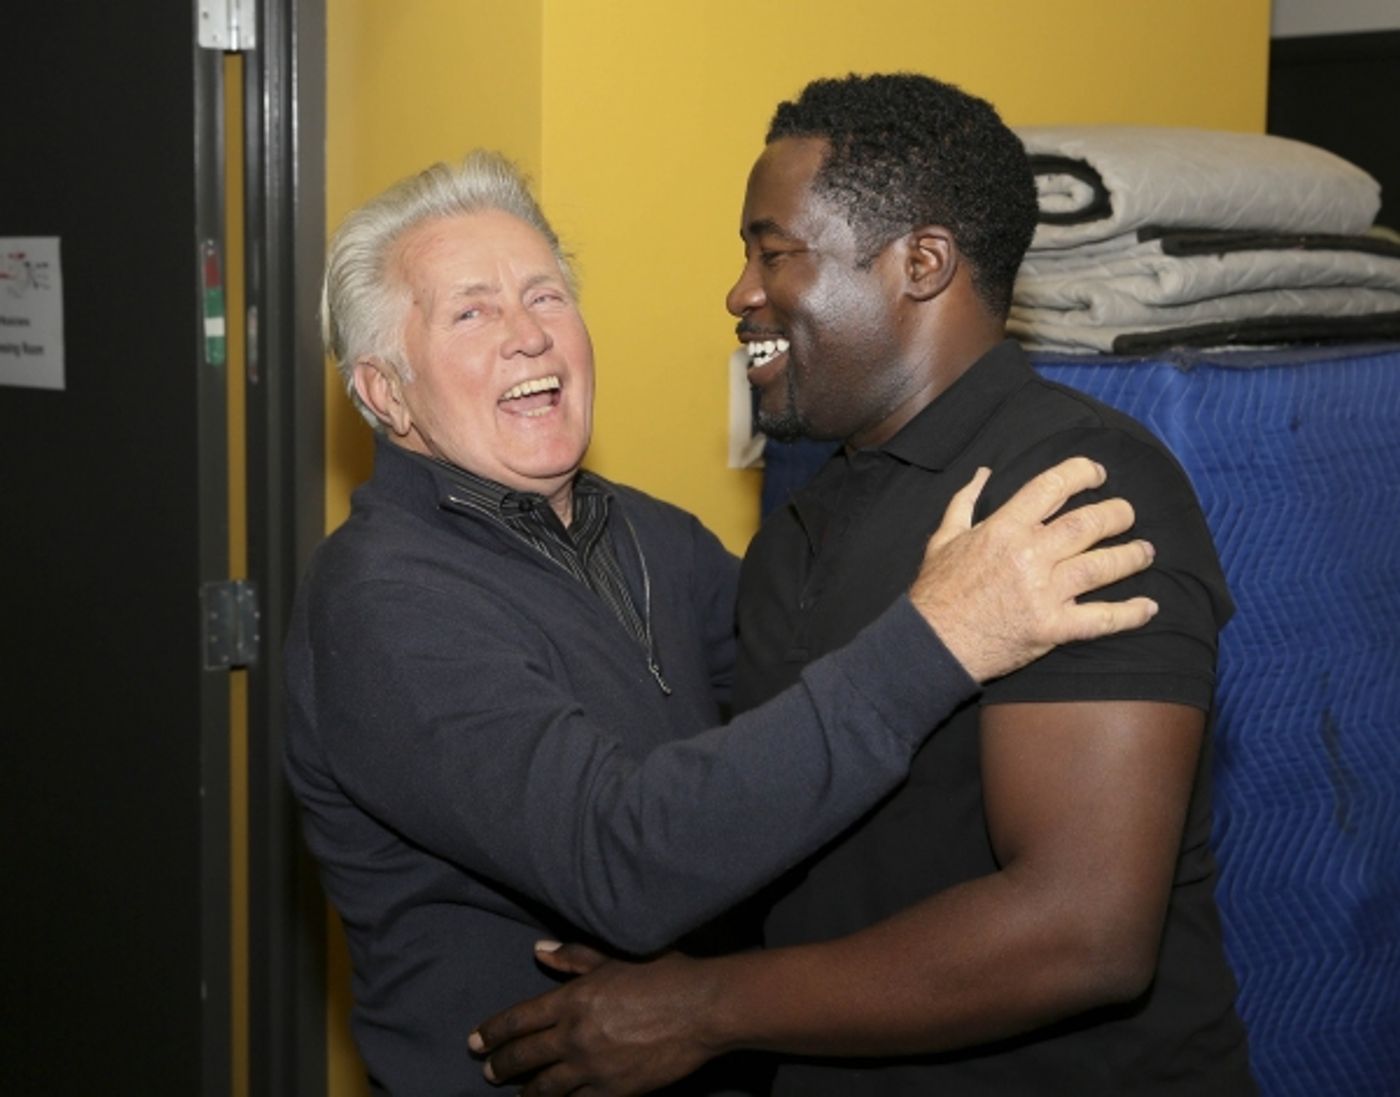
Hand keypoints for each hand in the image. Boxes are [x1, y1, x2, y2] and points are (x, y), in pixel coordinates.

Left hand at [470, 942, 720, 1095]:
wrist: (702, 1008)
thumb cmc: (662, 973)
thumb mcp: (614, 956)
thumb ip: (573, 957)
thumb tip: (538, 950)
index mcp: (572, 999)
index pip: (519, 1020)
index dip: (492, 1032)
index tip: (475, 1041)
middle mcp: (575, 1035)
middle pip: (525, 1056)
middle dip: (501, 1065)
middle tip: (488, 1071)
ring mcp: (593, 1067)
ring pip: (546, 1087)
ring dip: (527, 1090)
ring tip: (518, 1093)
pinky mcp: (614, 1091)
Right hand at [911, 456, 1156, 681]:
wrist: (932, 644)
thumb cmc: (936, 591)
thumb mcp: (942, 538)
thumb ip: (964, 502)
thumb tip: (983, 473)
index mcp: (1003, 529)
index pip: (1052, 487)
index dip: (1082, 473)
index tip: (1098, 475)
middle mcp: (1028, 556)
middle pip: (1087, 524)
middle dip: (1116, 514)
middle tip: (1127, 514)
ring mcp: (1043, 593)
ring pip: (1101, 566)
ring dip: (1130, 556)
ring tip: (1145, 551)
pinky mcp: (1052, 628)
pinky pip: (1100, 619)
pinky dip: (1129, 614)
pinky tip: (1148, 607)